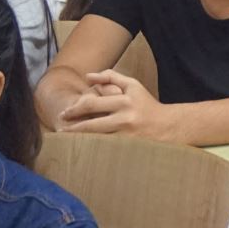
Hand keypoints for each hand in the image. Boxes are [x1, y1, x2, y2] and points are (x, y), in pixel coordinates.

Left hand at [56, 70, 172, 139]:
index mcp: (124, 101)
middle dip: (72, 128)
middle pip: (91, 125)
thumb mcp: (132, 85)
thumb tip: (88, 77)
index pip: (92, 105)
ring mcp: (126, 137)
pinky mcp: (128, 149)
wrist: (168, 126)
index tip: (64, 114)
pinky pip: (105, 150)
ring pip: (96, 140)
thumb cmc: (146, 104)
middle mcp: (125, 119)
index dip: (75, 110)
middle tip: (60, 129)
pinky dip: (93, 149)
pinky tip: (83, 150)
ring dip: (80, 141)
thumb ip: (110, 77)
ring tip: (66, 142)